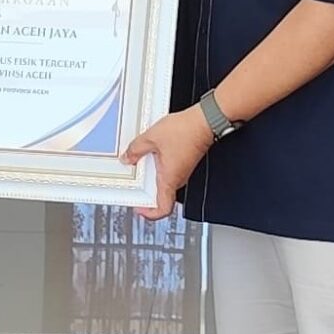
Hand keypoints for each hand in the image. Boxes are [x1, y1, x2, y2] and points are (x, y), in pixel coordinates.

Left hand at [124, 105, 215, 219]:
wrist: (205, 120)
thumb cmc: (186, 131)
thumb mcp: (151, 138)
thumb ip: (136, 150)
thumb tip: (127, 157)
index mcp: (169, 179)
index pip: (162, 209)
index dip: (149, 213)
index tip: (139, 209)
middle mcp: (178, 178)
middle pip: (161, 196)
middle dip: (146, 193)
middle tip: (134, 186)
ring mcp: (183, 170)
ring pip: (165, 181)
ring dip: (151, 177)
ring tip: (139, 166)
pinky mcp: (184, 160)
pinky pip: (169, 170)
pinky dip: (158, 166)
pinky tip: (151, 153)